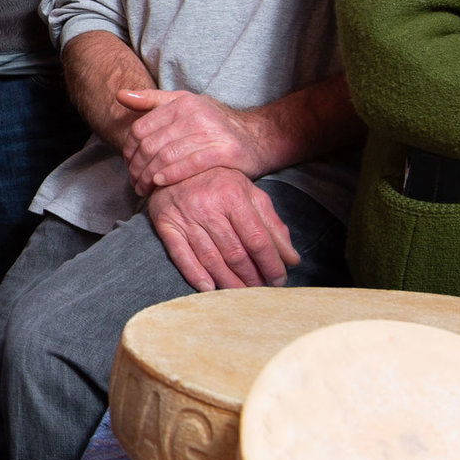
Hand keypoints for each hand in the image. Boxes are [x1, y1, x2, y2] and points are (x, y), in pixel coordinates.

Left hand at [115, 88, 269, 194]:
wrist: (258, 137)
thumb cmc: (214, 124)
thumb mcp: (184, 105)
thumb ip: (151, 100)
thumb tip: (119, 95)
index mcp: (181, 103)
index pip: (141, 128)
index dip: (129, 150)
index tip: (128, 165)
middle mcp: (194, 114)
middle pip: (150, 144)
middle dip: (136, 167)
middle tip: (133, 182)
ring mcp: (210, 132)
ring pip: (166, 156)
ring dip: (149, 176)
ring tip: (143, 188)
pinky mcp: (223, 151)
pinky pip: (188, 165)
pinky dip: (170, 175)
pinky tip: (160, 183)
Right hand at [145, 167, 299, 291]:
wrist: (176, 164)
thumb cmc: (219, 182)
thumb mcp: (251, 194)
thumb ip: (273, 225)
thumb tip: (291, 259)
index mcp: (233, 196)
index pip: (257, 239)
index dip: (271, 264)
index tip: (279, 279)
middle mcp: (208, 206)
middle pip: (235, 253)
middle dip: (251, 277)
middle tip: (260, 290)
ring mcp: (186, 217)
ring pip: (211, 258)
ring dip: (228, 282)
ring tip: (241, 295)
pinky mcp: (167, 225)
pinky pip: (181, 255)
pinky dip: (195, 274)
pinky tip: (209, 288)